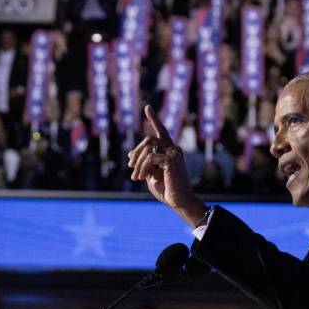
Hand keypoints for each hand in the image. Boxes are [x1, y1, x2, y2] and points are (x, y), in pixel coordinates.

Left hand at [127, 105, 206, 225]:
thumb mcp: (149, 174)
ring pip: (148, 147)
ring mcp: (174, 152)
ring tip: (136, 177)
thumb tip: (130, 153)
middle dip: (136, 153)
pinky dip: (143, 167)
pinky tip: (142, 178)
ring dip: (137, 163)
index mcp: (168, 150)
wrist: (178, 201)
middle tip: (130, 168)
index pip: (161, 130)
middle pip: (148, 140)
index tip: (147, 107)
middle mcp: (173, 148)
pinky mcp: (172, 159)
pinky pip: (150, 157)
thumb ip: (143, 162)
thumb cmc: (166, 189)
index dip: (154, 118)